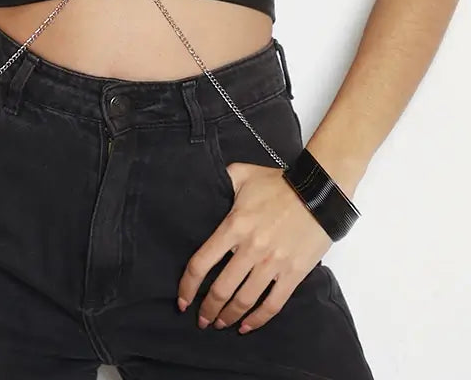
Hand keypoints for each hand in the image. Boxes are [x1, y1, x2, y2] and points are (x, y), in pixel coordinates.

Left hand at [177, 161, 334, 333]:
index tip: (182, 300)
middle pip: (221, 289)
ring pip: (244, 300)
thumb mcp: (242, 174)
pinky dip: (258, 320)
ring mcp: (273, 264)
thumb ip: (221, 181)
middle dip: (207, 309)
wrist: (318, 192)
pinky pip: (272, 304)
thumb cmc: (279, 183)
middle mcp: (251, 249)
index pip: (202, 263)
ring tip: (220, 323)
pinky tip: (247, 326)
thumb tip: (206, 185)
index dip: (188, 286)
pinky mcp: (293, 273)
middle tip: (202, 320)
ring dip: (229, 316)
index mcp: (234, 226)